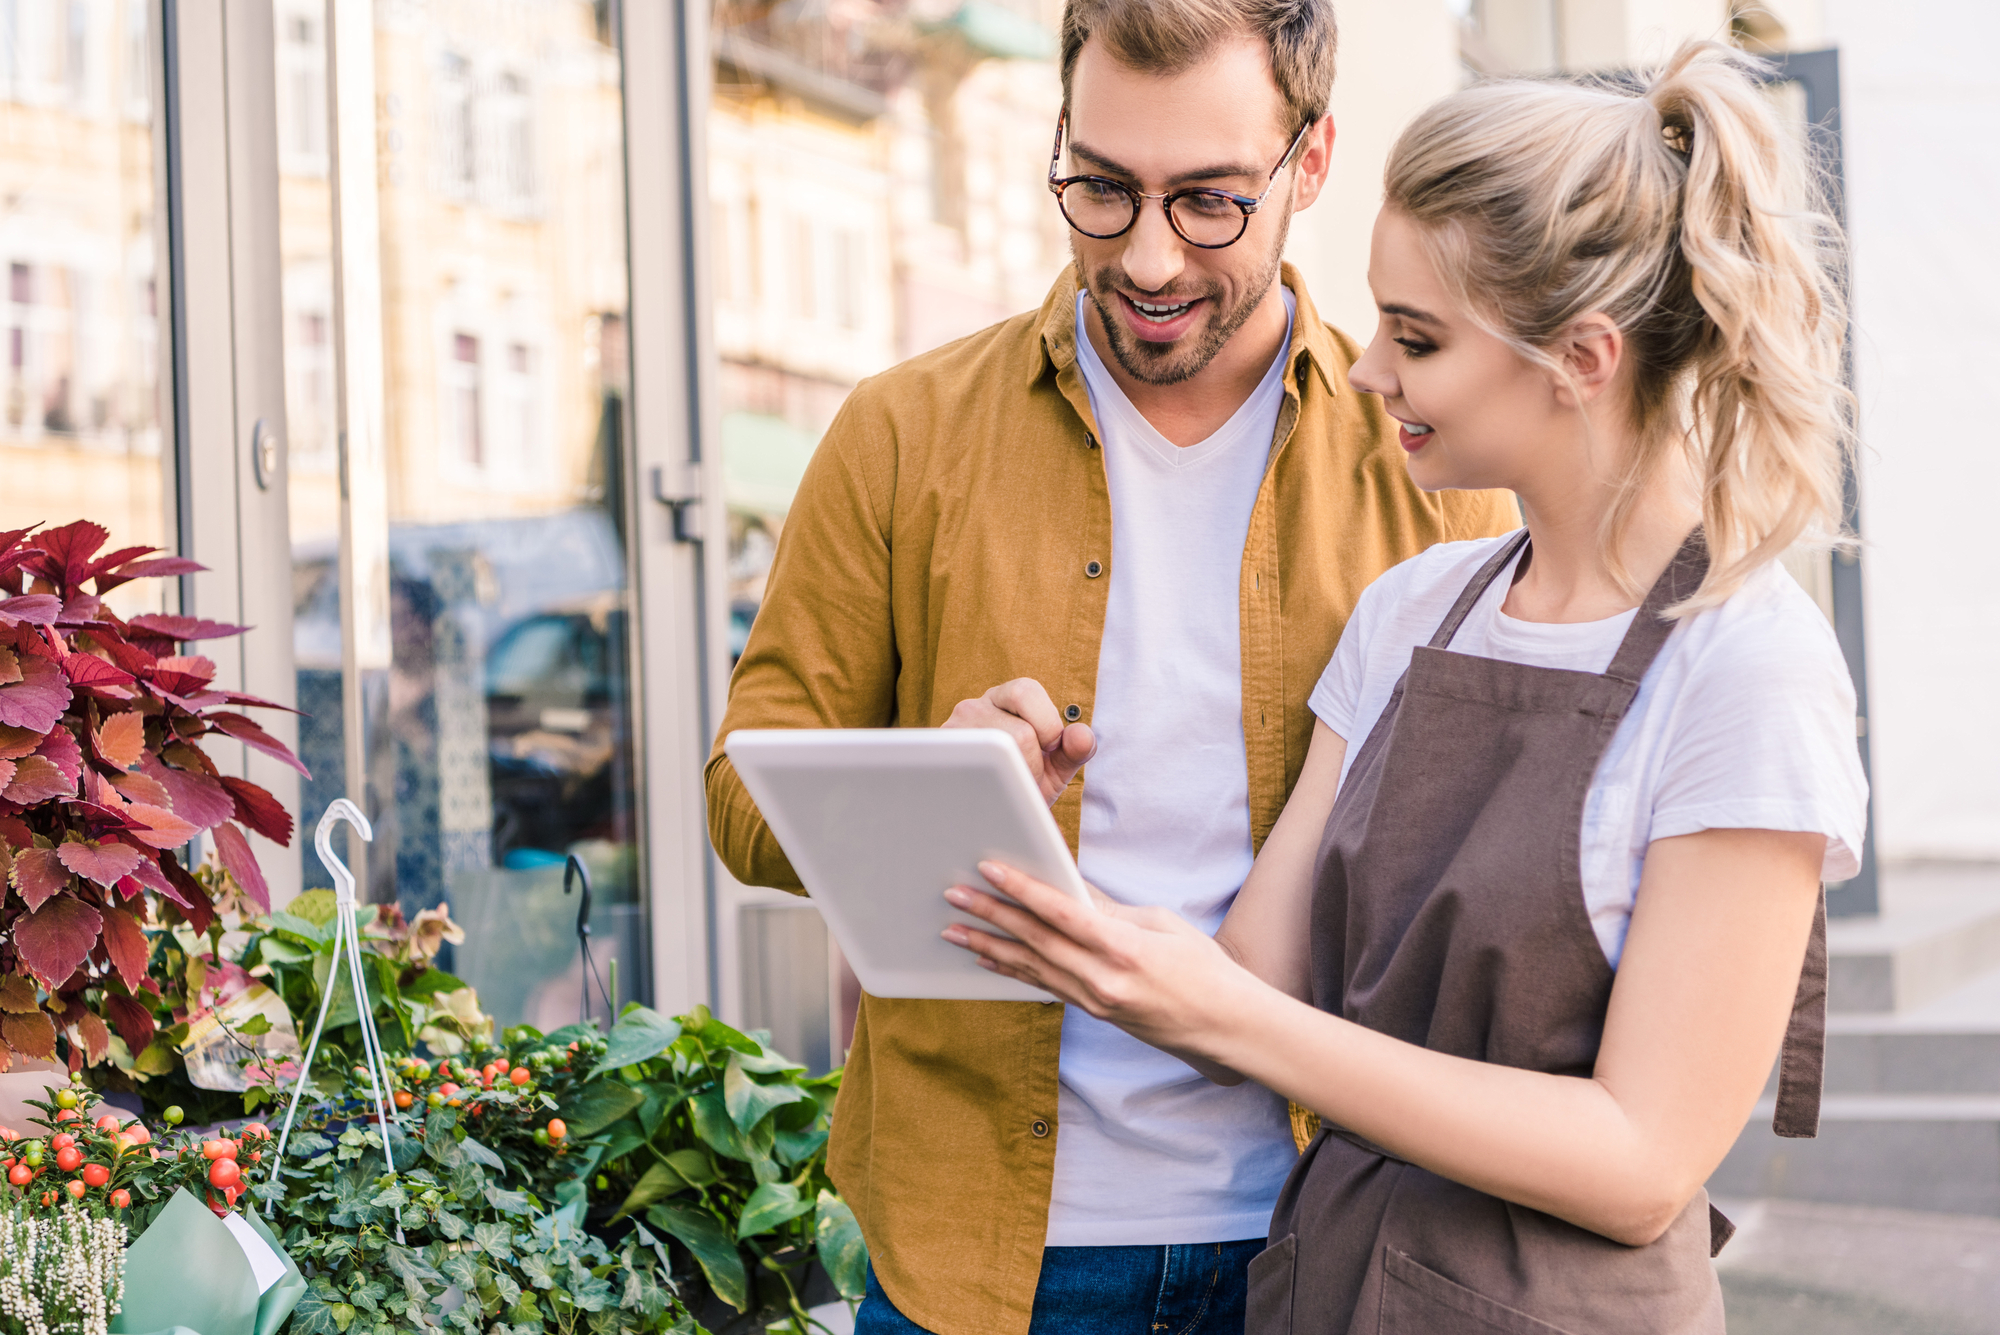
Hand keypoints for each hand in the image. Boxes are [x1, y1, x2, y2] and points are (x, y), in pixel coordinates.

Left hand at [941, 861, 1250, 1082]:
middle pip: (1035, 941)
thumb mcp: (1161, 924)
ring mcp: (1095, 1000)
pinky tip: (989, 958)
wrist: (1225, 1026)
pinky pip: (1044, 986)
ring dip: (989, 945)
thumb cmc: (1203, 968)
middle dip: (991, 915)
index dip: (1022, 889)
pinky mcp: (1093, 1012)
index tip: (990, 869)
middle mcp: (1102, 978)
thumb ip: (1110, 908)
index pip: (1061, 913)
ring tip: (954, 928)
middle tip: (955, 895)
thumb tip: (1071, 887)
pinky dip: (1014, 970)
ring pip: (1031, 967)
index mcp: (1123, 948)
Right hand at [943, 679, 1095, 804]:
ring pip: (994, 753)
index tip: (1048, 749)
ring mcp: (952, 733)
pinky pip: (969, 772)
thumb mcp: (1054, 767)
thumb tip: (1081, 736)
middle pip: (1018, 732)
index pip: (1026, 691)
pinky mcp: (938, 759)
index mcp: (1004, 698)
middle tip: (1027, 779)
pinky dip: (990, 788)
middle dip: (1033, 763)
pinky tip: (992, 793)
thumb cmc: (1024, 784)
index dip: (1047, 724)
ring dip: (1011, 779)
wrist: (988, 816)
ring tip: (1009, 788)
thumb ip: (1075, 749)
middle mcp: (974, 708)